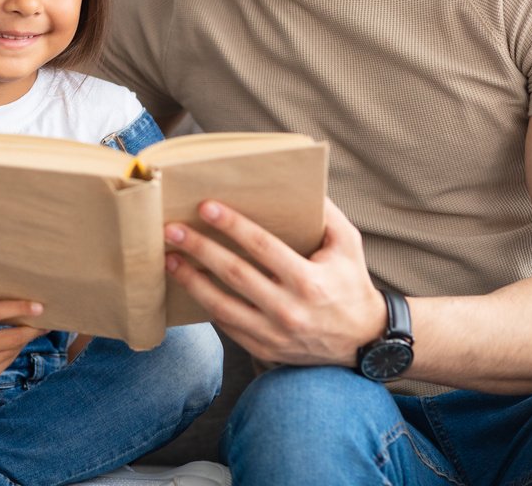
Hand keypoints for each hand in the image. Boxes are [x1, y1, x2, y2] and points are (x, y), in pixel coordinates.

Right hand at [0, 296, 48, 390]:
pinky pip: (9, 360)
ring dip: (26, 338)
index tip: (39, 306)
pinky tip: (16, 341)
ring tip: (35, 327)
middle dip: (34, 328)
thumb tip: (4, 286)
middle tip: (47, 319)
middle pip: (15, 336)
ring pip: (15, 349)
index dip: (21, 308)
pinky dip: (14, 349)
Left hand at [164, 196, 382, 367]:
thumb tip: (303, 182)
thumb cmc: (351, 284)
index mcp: (309, 280)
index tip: (206, 207)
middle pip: (234, 274)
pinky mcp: (264, 349)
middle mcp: (289, 309)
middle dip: (200, 249)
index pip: (262, 247)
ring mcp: (274, 333)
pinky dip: (205, 305)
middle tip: (173, 230)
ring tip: (169, 260)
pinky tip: (191, 286)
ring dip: (191, 280)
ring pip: (221, 305)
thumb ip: (327, 214)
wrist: (362, 341)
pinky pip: (227, 326)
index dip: (232, 225)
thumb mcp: (349, 245)